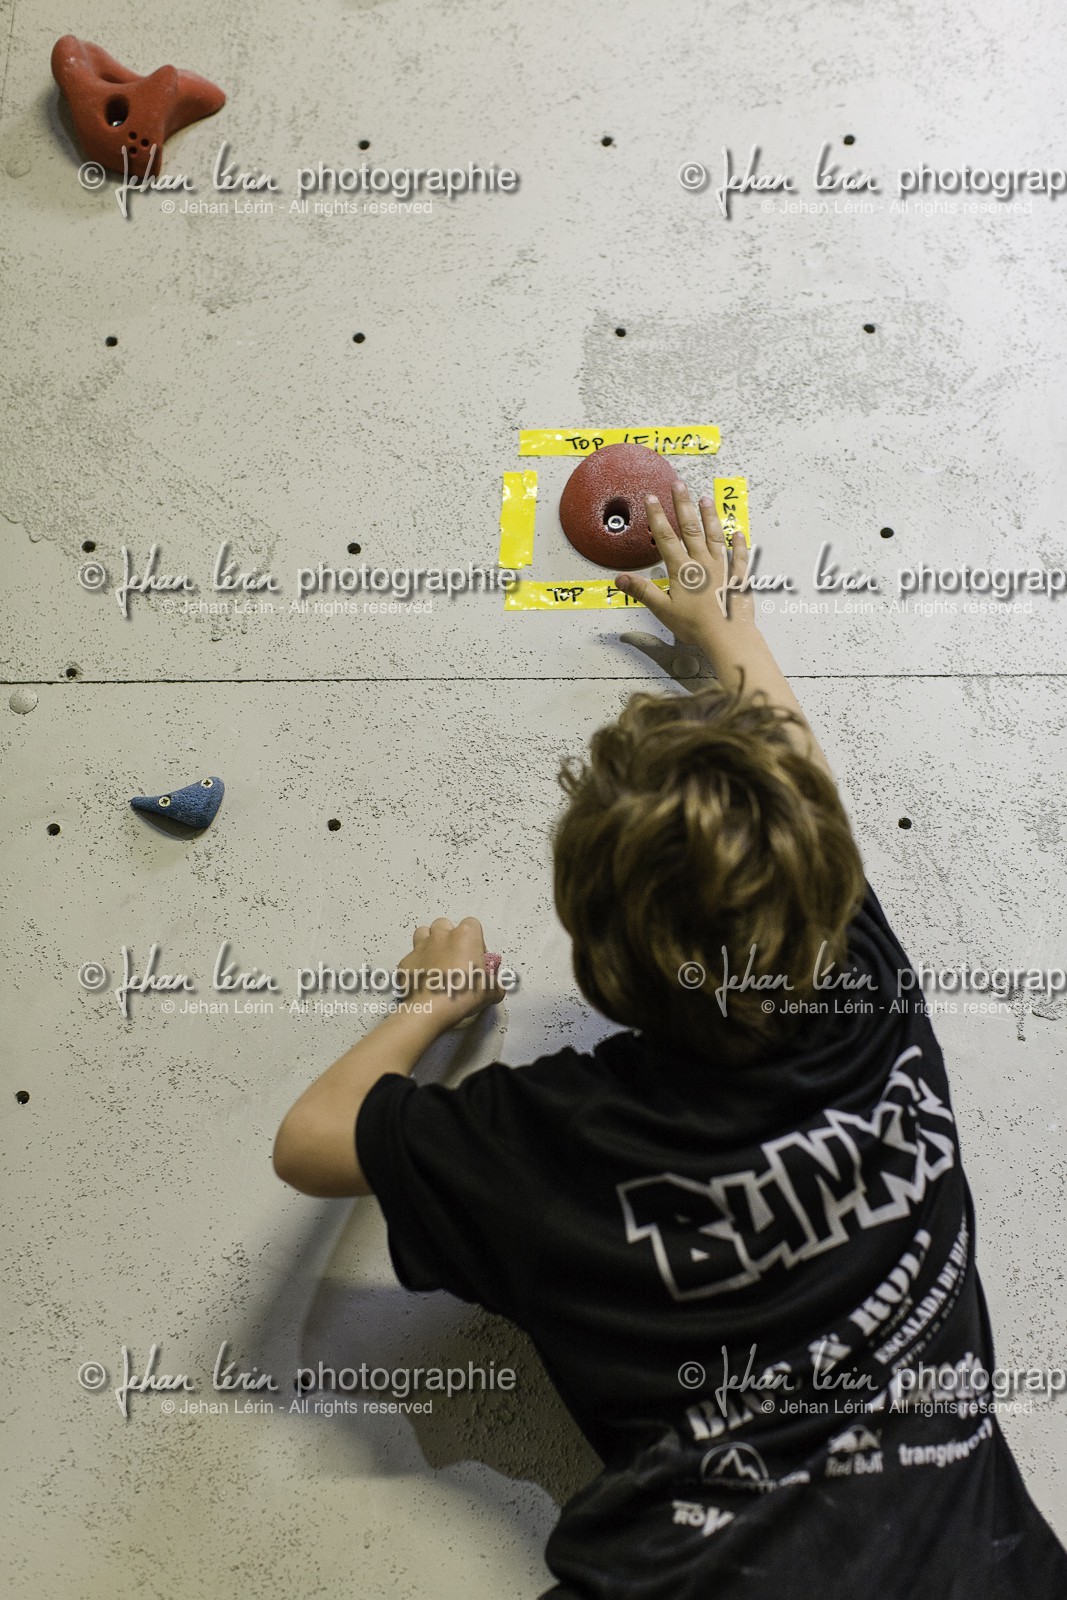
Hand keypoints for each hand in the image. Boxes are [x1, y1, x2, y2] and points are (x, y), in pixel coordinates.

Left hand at [395, 916, 502, 1028]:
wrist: (431, 1009)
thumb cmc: (463, 994)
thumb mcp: (490, 993)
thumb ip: (496, 986)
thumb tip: (496, 989)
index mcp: (465, 936)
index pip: (472, 924)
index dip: (476, 940)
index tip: (476, 957)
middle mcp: (441, 936)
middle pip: (444, 924)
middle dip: (449, 937)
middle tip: (455, 958)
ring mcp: (420, 947)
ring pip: (422, 933)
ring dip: (429, 943)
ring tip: (436, 962)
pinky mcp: (405, 962)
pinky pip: (411, 958)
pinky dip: (416, 966)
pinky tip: (423, 981)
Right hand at [615, 479, 757, 649]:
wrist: (728, 636)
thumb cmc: (696, 627)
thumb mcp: (663, 610)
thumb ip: (643, 591)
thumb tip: (619, 579)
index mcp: (683, 570)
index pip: (666, 538)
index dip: (657, 516)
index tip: (651, 498)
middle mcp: (703, 563)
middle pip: (691, 528)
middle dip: (683, 505)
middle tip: (679, 485)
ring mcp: (723, 568)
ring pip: (715, 536)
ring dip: (709, 517)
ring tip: (705, 499)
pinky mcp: (738, 578)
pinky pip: (740, 557)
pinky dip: (740, 544)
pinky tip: (740, 533)